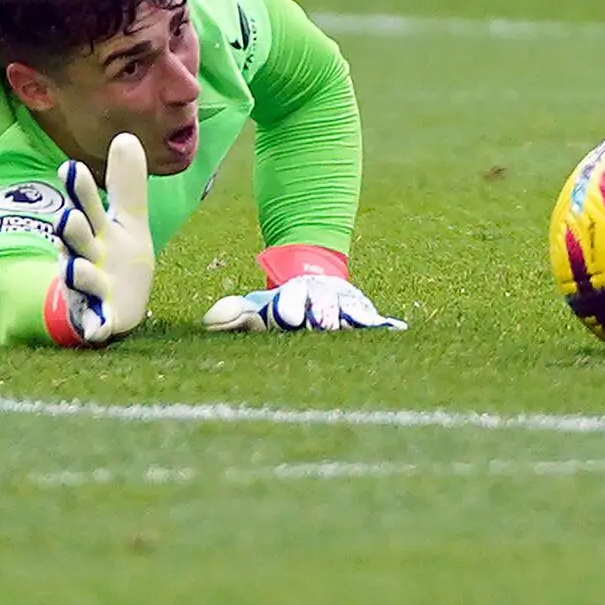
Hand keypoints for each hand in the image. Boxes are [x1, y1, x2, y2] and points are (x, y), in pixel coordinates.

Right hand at [51, 132, 153, 345]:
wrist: (115, 307)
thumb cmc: (117, 258)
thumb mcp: (128, 221)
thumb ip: (126, 184)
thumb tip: (125, 136)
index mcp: (96, 231)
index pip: (87, 205)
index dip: (80, 189)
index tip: (71, 167)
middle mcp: (86, 256)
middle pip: (78, 239)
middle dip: (72, 229)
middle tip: (67, 217)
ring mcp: (90, 288)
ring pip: (81, 278)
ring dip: (77, 273)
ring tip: (74, 268)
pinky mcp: (97, 319)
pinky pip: (93, 323)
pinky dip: (94, 325)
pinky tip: (97, 328)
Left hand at [203, 254, 402, 333]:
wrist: (315, 273)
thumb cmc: (281, 302)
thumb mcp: (257, 306)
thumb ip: (233, 314)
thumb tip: (207, 323)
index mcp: (294, 294)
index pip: (290, 300)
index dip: (288, 307)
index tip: (286, 316)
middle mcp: (320, 296)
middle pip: (322, 304)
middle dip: (321, 313)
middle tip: (321, 324)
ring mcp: (342, 302)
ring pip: (348, 308)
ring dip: (351, 318)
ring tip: (357, 326)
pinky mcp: (361, 312)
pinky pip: (373, 318)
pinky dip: (384, 324)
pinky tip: (397, 330)